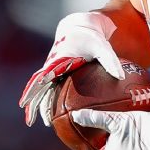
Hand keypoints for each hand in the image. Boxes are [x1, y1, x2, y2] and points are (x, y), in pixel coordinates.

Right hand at [18, 12, 125, 126]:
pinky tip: (56, 114)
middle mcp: (51, 66)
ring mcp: (52, 70)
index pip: (42, 78)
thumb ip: (110, 61)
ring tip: (42, 123)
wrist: (81, 27)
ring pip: (42, 90)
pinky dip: (50, 100)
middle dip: (32, 103)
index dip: (35, 91)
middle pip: (37, 87)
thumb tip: (120, 77)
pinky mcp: (57, 72)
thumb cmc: (91, 37)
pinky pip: (51, 88)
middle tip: (30, 120)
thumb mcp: (101, 46)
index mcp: (57, 61)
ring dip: (39, 105)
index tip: (29, 102)